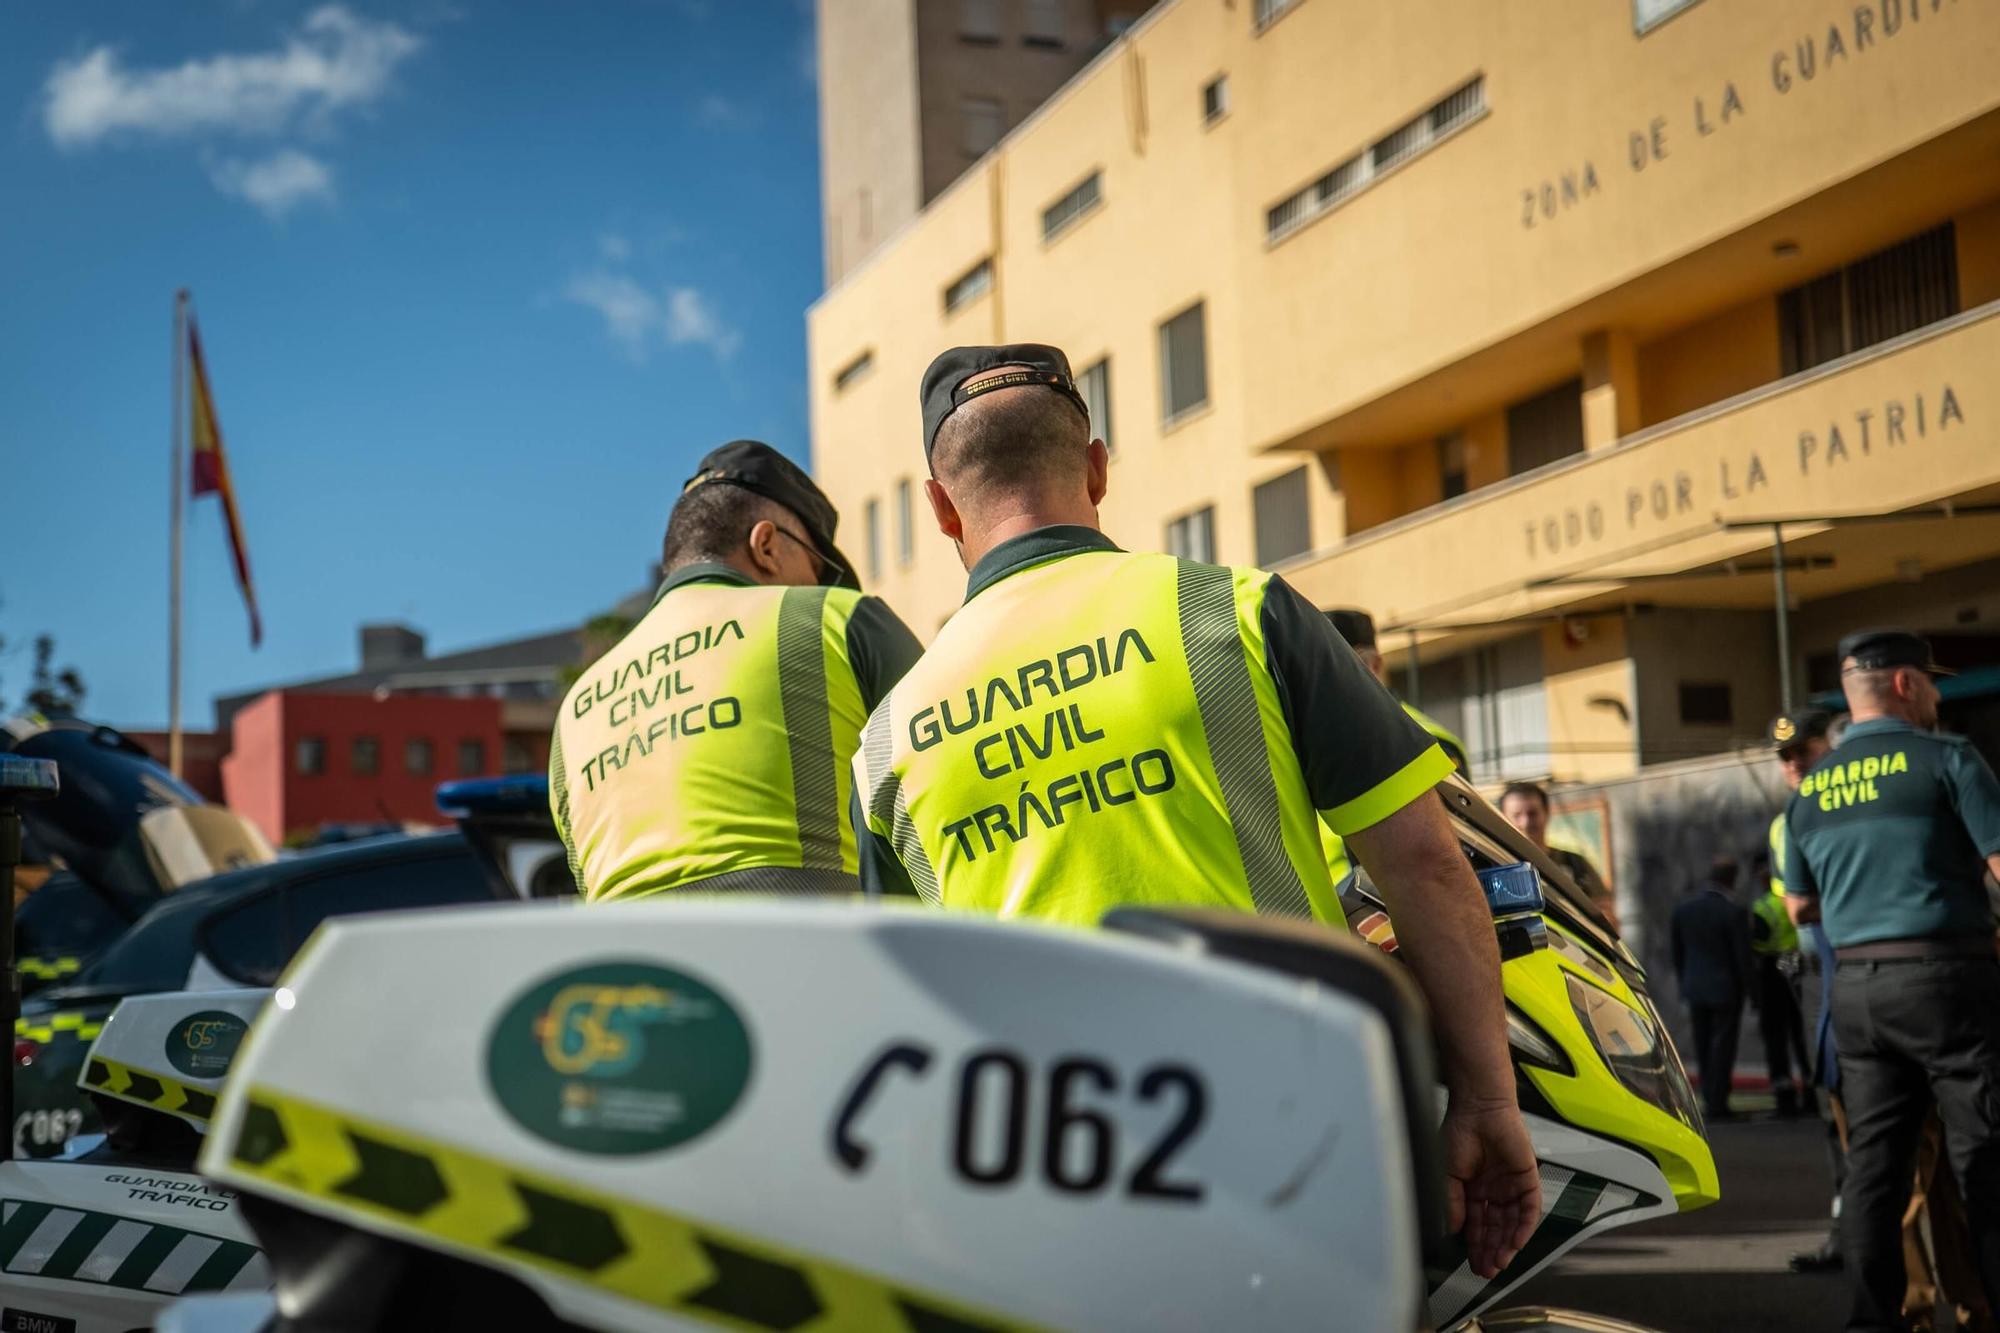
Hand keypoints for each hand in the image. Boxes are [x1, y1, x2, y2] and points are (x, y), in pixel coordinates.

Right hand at [1441, 1095, 1540, 1278]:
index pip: (1477, 1225)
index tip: (1473, 1265)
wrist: (1478, 1108)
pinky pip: (1529, 1208)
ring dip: (1507, 1244)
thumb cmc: (1459, 1132)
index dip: (1475, 1246)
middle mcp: (1494, 1190)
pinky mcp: (1528, 1178)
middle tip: (1487, 1271)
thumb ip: (1452, 1203)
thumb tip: (1453, 1230)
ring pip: (1512, 1223)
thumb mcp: (1447, 1174)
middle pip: (1495, 1228)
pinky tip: (1515, 1243)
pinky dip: (1524, 1227)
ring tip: (1500, 1263)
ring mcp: (1511, 1185)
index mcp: (1473, 1189)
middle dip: (1491, 1251)